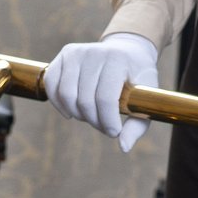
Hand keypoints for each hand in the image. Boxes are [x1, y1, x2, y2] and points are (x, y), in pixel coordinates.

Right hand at [44, 32, 158, 151]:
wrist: (126, 51)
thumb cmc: (136, 78)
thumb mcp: (145, 98)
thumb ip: (137, 125)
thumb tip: (123, 147)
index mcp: (117, 59)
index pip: (105, 97)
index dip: (108, 121)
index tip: (114, 133)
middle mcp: (95, 52)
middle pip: (85, 100)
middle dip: (94, 121)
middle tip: (103, 126)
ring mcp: (76, 53)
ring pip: (67, 95)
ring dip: (78, 115)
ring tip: (91, 117)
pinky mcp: (63, 56)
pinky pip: (51, 86)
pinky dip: (59, 105)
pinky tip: (72, 112)